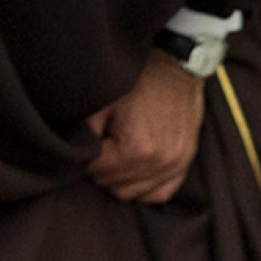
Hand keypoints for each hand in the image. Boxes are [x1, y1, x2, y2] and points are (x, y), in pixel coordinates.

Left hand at [87, 52, 205, 203]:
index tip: (84, 146)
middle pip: (113, 186)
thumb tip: (75, 157)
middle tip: (97, 151)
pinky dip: (144, 188)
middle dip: (100, 172)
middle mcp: (158, 163)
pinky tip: (135, 173)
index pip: (95, 172)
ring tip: (114, 161)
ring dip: (120, 181)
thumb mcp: (102, 103)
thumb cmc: (139, 82)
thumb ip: (86, 135)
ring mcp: (175, 165)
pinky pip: (160, 193)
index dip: (83, 160)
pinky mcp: (185, 162)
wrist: (177, 67)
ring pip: (133, 193)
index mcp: (135, 149)